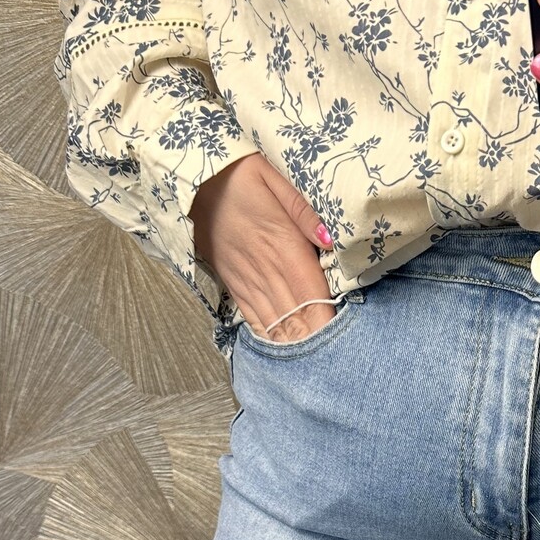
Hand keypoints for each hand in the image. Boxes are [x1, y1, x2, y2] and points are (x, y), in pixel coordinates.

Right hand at [192, 154, 336, 343]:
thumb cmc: (239, 174)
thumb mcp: (276, 178)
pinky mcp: (234, 283)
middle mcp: (267, 272)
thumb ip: (306, 210)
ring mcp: (248, 281)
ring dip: (296, 345)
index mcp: (284, 248)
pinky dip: (271, 337)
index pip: (314, 299)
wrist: (189, 179)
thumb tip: (332, 241)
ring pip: (277, 324)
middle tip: (339, 361)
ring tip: (317, 366)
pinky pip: (255, 318)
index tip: (349, 342)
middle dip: (318, 342)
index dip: (331, 325)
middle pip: (299, 319)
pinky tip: (284, 351)